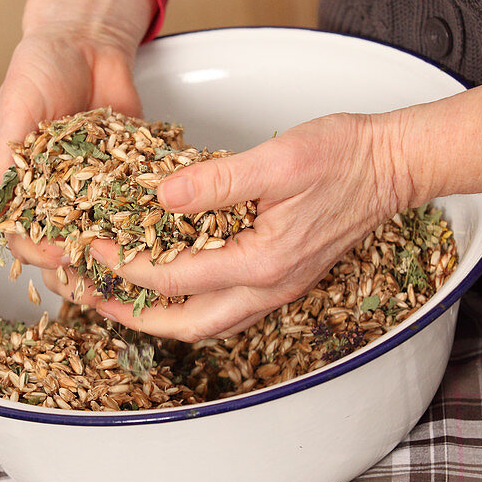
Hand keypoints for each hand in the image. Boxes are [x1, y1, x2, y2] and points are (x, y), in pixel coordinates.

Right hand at [0, 0, 156, 268]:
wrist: (86, 38)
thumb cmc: (39, 68)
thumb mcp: (16, 110)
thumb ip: (4, 161)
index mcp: (26, 188)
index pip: (26, 237)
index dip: (40, 253)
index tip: (61, 257)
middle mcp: (61, 196)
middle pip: (67, 249)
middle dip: (81, 268)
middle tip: (101, 274)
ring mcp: (99, 188)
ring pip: (105, 238)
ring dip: (117, 256)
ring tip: (135, 269)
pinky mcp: (132, 174)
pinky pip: (141, 204)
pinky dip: (153, 220)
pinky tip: (169, 235)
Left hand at [42, 111, 397, 338]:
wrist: (391, 165)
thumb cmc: (344, 156)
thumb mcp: (277, 159)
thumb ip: (217, 180)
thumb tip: (160, 196)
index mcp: (264, 263)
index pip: (174, 279)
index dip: (124, 264)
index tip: (92, 245)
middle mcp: (270, 287)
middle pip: (185, 325)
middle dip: (130, 314)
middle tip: (89, 295)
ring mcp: (277, 288)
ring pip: (206, 325)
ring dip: (158, 317)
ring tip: (118, 297)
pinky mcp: (281, 277)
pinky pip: (225, 310)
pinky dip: (188, 306)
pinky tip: (170, 286)